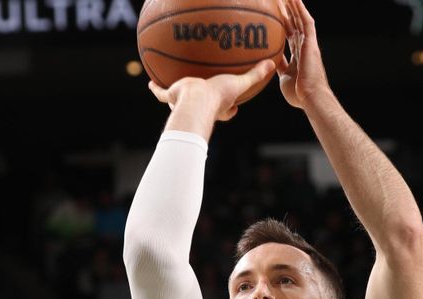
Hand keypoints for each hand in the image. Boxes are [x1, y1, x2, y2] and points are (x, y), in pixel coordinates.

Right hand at [148, 60, 275, 121]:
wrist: (196, 99)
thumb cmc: (218, 95)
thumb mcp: (240, 83)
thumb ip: (255, 74)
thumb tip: (272, 64)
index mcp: (219, 108)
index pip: (228, 111)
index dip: (232, 109)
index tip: (236, 107)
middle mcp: (202, 108)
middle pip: (205, 107)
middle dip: (206, 105)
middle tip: (207, 94)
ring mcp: (185, 103)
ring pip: (182, 102)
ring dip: (179, 98)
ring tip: (177, 88)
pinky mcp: (171, 97)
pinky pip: (161, 94)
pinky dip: (155, 89)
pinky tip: (150, 82)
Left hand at [278, 0, 330, 109]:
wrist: (311, 97)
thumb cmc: (298, 94)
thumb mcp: (283, 78)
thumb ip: (278, 67)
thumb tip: (267, 61)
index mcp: (298, 56)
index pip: (289, 36)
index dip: (282, 25)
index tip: (274, 16)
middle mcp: (304, 47)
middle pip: (294, 24)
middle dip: (286, 11)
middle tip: (277, 0)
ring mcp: (309, 44)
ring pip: (300, 19)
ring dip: (293, 6)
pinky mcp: (311, 43)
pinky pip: (306, 22)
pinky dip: (301, 9)